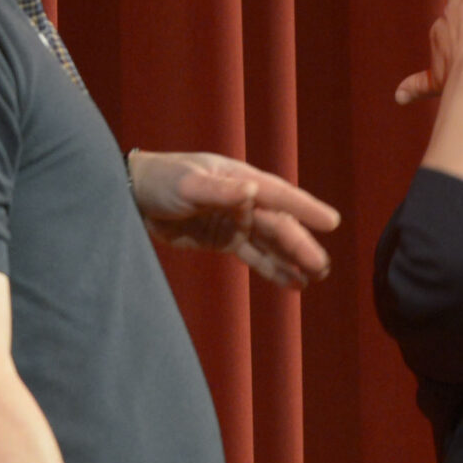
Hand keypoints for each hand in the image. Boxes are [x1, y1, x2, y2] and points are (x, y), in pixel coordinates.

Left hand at [127, 151, 339, 287]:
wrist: (131, 196)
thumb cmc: (160, 181)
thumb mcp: (186, 184)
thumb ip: (218, 190)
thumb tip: (251, 191)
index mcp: (240, 179)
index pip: (278, 195)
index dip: (305, 208)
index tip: (332, 222)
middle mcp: (244, 200)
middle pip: (278, 224)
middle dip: (301, 245)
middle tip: (322, 266)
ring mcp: (236, 221)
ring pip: (271, 242)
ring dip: (293, 259)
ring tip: (317, 276)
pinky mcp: (224, 240)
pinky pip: (254, 256)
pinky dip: (273, 269)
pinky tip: (294, 283)